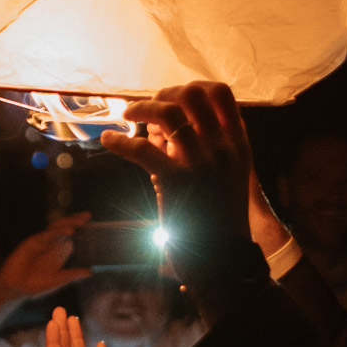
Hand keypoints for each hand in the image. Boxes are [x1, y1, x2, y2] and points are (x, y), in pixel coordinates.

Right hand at [0, 213, 91, 301]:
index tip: (91, 223)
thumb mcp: (57, 281)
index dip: (80, 229)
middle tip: (86, 216)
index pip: (72, 236)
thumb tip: (90, 272)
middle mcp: (51, 244)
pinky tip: (65, 233)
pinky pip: (44, 236)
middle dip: (75, 221)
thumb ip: (71, 275)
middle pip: (64, 228)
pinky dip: (54, 234)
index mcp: (59, 251)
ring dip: (65, 225)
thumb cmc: (36, 285)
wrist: (16, 288)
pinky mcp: (31, 243)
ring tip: (76, 225)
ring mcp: (41, 242)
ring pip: (55, 229)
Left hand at [101, 82, 256, 280]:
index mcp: (238, 144)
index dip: (191, 87)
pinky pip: (142, 148)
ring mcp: (202, 163)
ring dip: (142, 109)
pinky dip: (119, 141)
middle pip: (193, 94)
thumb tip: (164, 129)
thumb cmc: (216, 218)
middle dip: (164, 93)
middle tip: (146, 107)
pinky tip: (108, 140)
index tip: (171, 97)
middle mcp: (223, 148)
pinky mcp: (177, 181)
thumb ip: (207, 148)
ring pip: (168, 113)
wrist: (222, 259)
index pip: (222, 93)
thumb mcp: (226, 176)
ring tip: (127, 117)